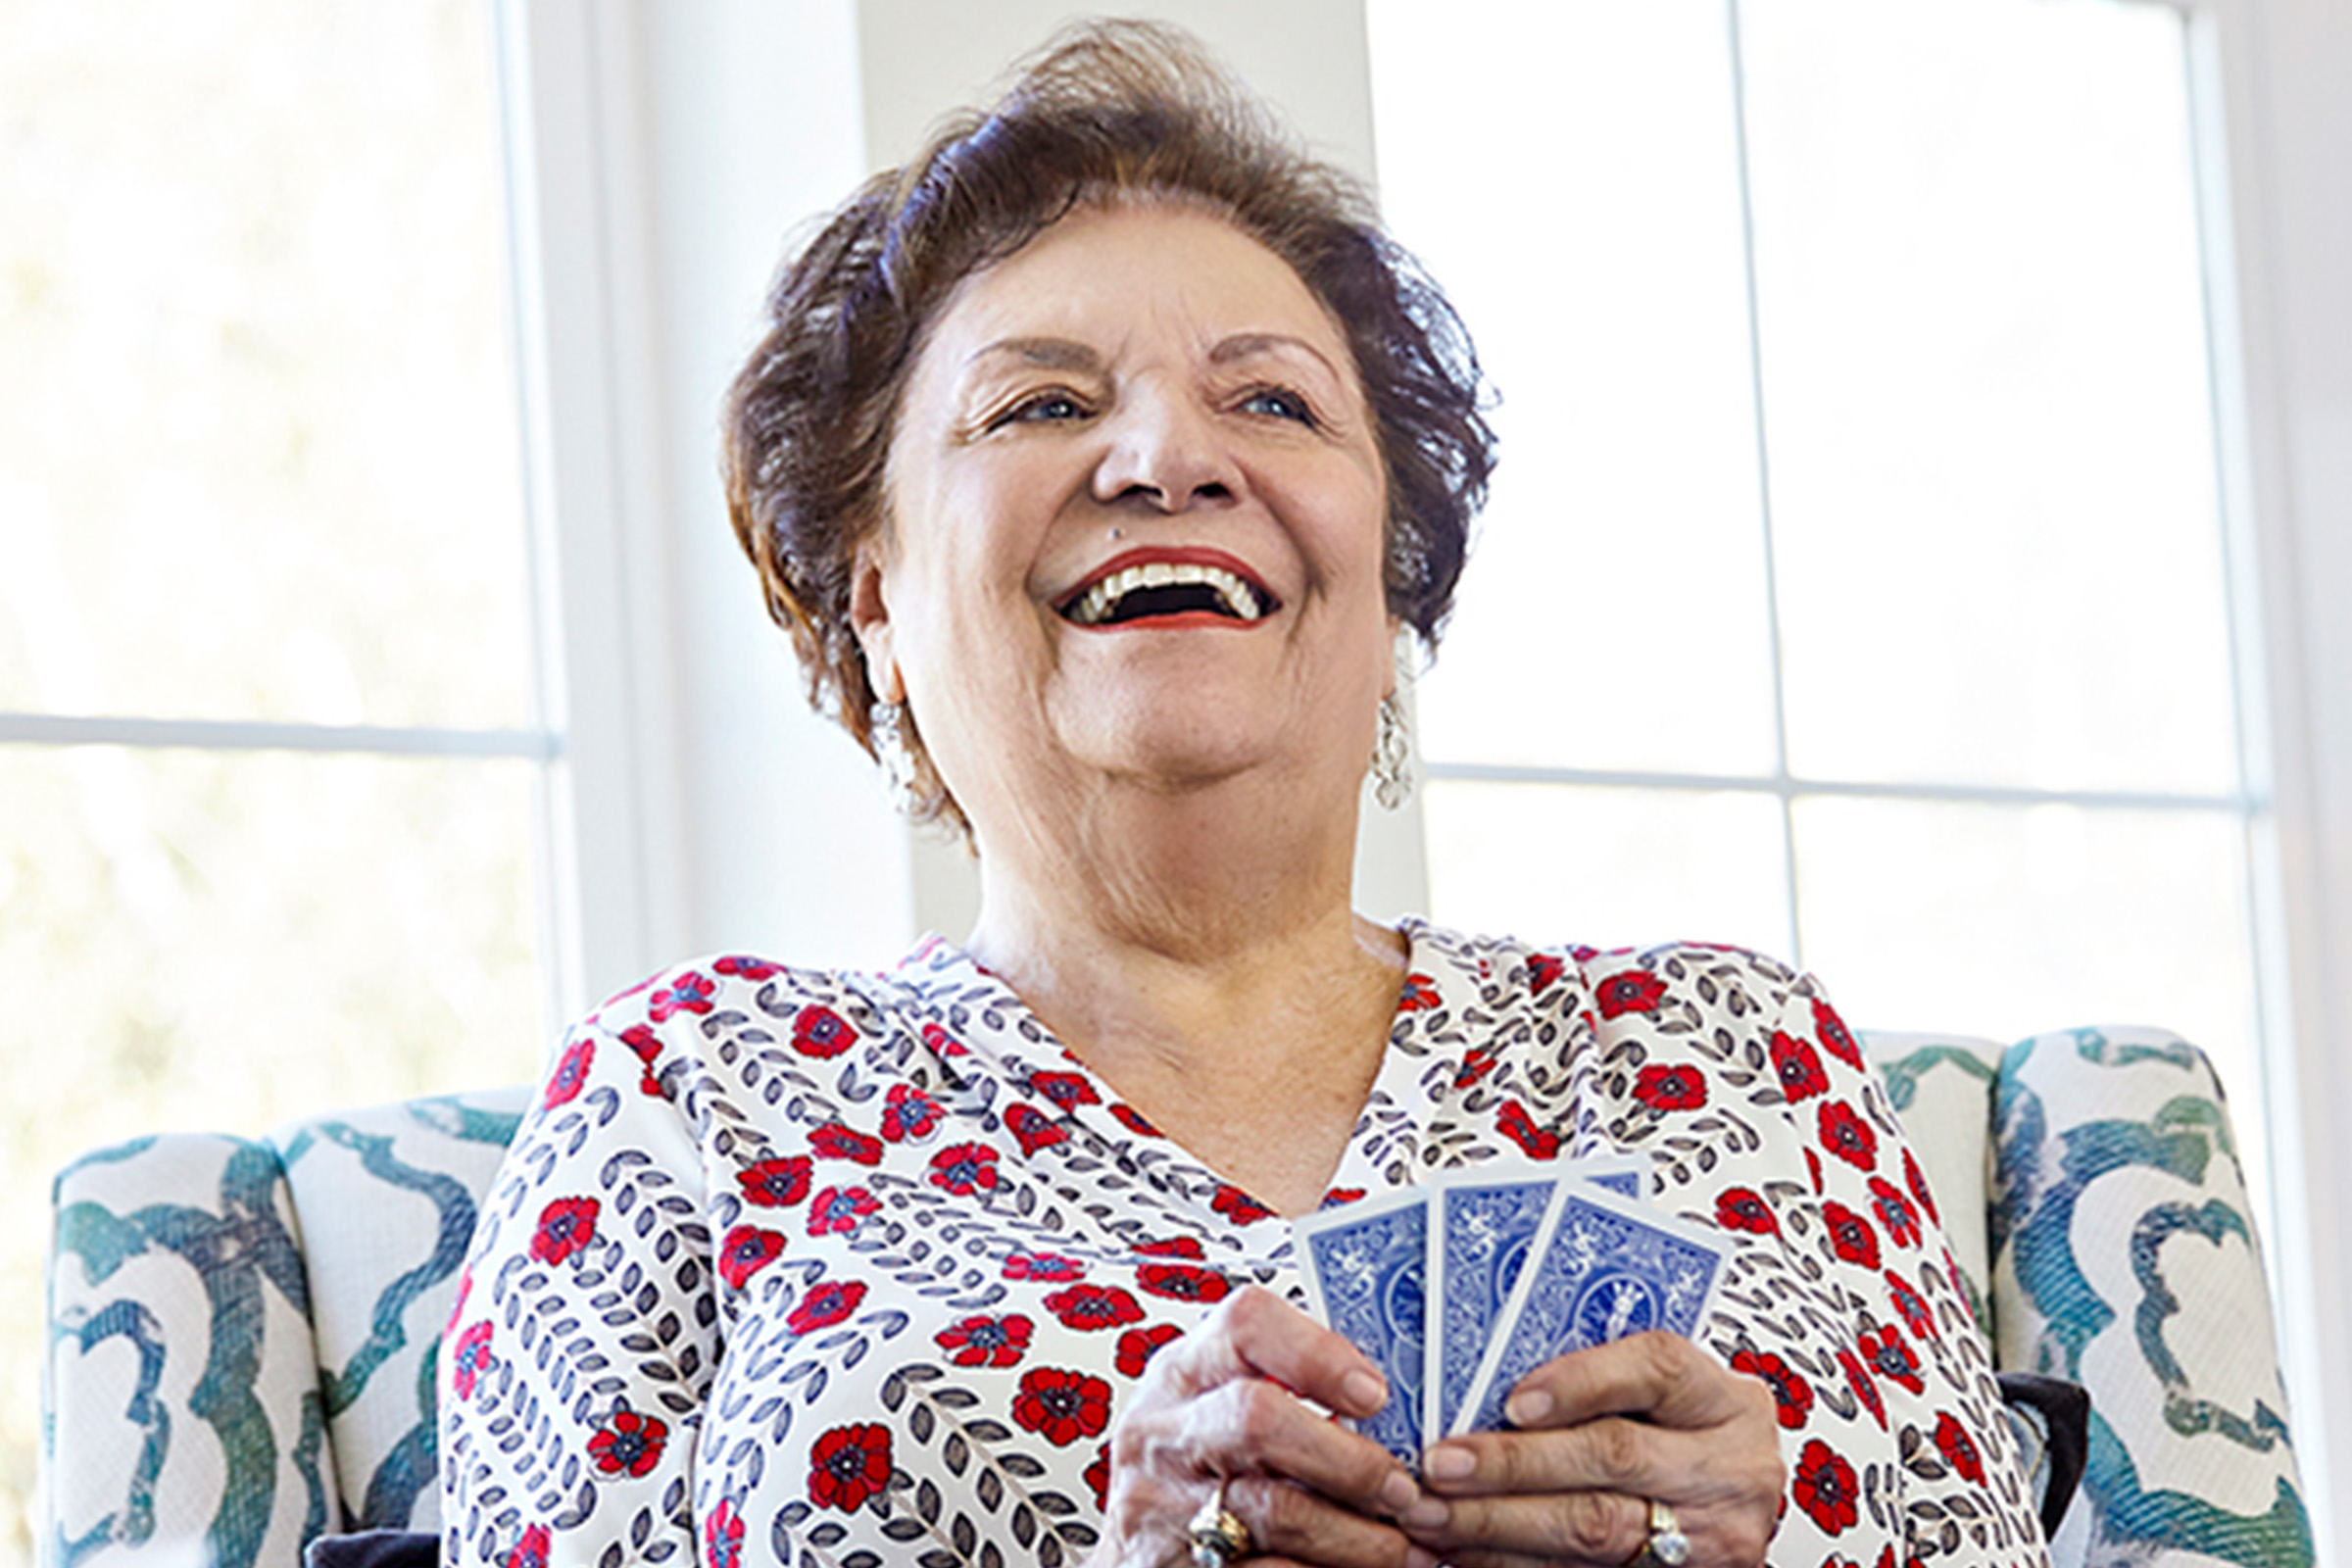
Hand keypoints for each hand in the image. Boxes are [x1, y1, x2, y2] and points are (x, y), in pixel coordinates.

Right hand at [1084, 1285, 1434, 1567]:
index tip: (1375, 1394)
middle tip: (1403, 1490)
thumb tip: (1399, 1402)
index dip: (1318, 1353)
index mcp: (1181, 1374)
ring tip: (1404, 1547)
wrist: (1136, 1559)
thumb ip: (1283, 1395)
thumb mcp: (1216, 1413)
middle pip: (1259, 1418)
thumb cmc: (1198, 1474)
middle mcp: (1161, 1433)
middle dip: (1349, 1459)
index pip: (1244, 1325)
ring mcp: (1158, 1507)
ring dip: (1356, 1536)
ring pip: (1275, 1512)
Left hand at [1399, 1332, 1780, 1567]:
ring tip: (1434, 1514)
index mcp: (1722, 1400)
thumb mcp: (1667, 1398)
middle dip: (1513, 1463)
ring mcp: (1710, 1538)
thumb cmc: (1681, 1435)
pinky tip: (1465, 1552)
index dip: (1581, 1382)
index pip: (1656, 1369)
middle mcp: (1726, 1469)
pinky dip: (1513, 1562)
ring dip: (1498, 1523)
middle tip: (1439, 1465)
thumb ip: (1598, 1380)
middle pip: (1612, 1456)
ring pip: (1593, 1530)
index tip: (1513, 1401)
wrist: (1731, 1509)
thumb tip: (1482, 1384)